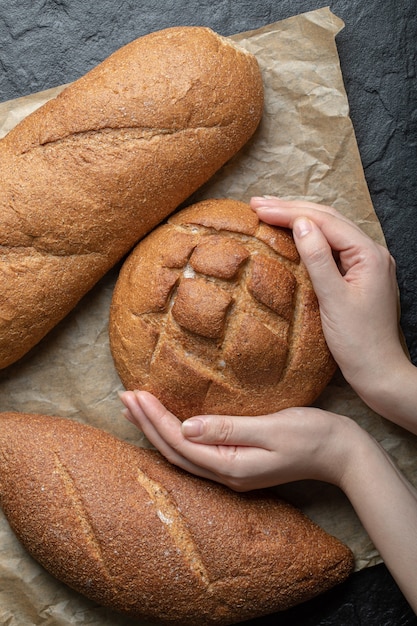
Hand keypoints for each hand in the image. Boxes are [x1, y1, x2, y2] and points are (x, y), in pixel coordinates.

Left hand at [120, 389, 352, 490]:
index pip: (181, 442)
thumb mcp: (271, 428)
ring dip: (155, 431)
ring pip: (181, 454)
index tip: (134, 394)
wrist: (340, 452)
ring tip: (133, 410)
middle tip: (122, 397)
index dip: (154, 419)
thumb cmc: (311, 435)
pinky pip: (194, 453)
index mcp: (232, 466)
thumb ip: (228, 429)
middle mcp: (226, 475)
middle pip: (174, 451)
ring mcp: (230, 474)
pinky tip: (166, 425)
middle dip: (146, 424)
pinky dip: (173, 437)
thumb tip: (185, 426)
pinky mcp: (236, 465)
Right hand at [250, 197, 407, 413]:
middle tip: (256, 204)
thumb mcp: (333, 300)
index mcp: (369, 254)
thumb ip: (317, 259)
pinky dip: (308, 237)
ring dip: (298, 219)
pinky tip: (291, 234)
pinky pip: (330, 247)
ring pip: (329, 230)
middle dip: (291, 209)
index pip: (324, 221)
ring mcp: (365, 263)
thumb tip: (300, 223)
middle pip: (327, 219)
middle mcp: (371, 252)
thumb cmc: (358, 342)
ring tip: (268, 212)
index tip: (259, 208)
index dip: (289, 212)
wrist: (377, 371)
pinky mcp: (357, 275)